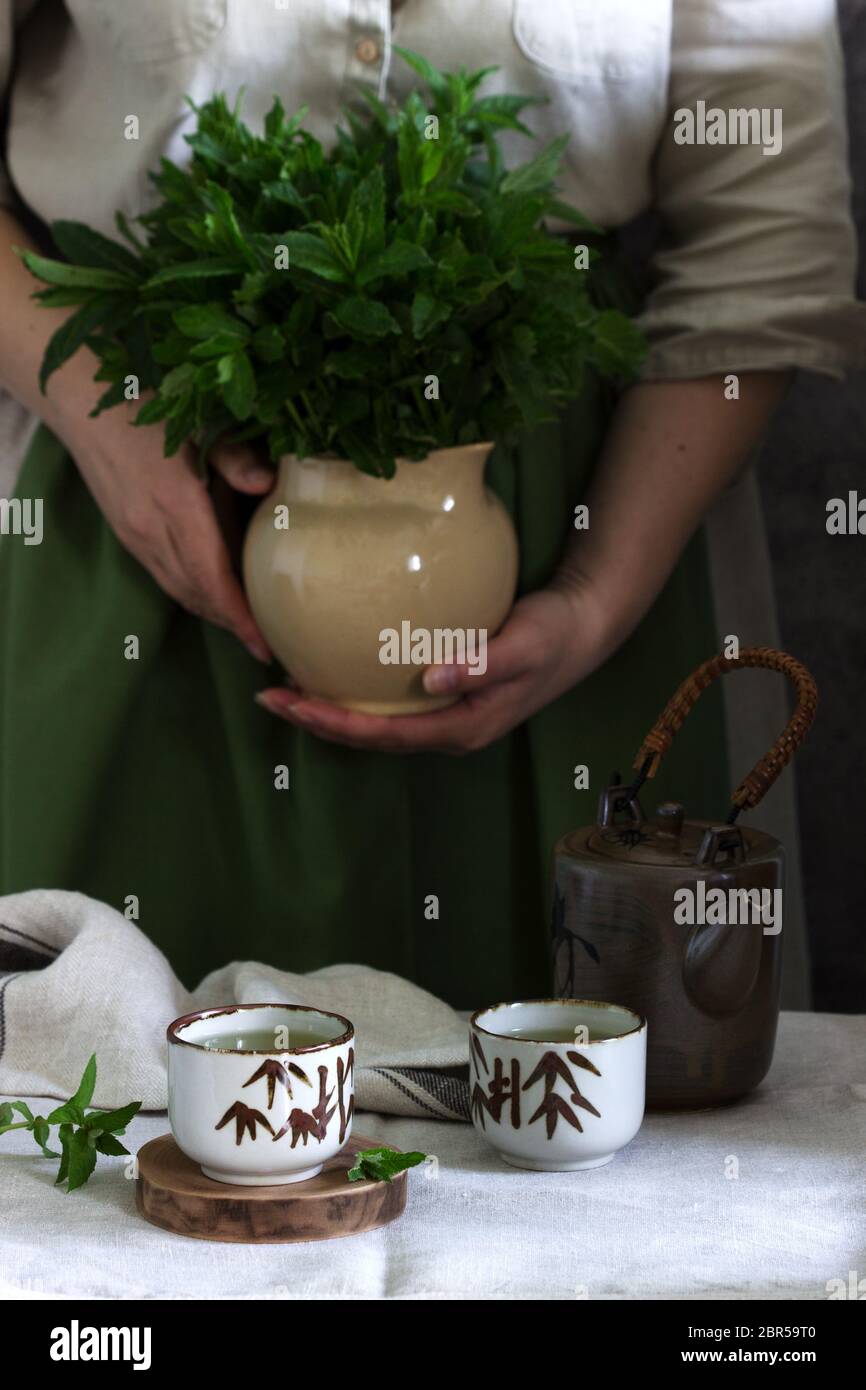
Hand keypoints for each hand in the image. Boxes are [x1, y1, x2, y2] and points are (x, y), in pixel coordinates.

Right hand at [58, 402, 273, 660]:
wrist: (85, 407)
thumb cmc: (149, 410)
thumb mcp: (199, 426)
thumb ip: (235, 458)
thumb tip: (271, 483)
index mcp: (176, 505)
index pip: (212, 577)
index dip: (238, 615)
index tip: (263, 642)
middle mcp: (152, 530)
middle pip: (198, 594)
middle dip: (232, 624)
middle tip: (267, 646)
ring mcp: (136, 536)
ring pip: (179, 590)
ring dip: (212, 613)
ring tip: (245, 630)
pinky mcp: (127, 535)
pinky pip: (164, 577)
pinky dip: (193, 594)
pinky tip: (213, 597)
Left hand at [254, 583, 615, 753]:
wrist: (582, 627)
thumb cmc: (554, 634)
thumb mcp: (525, 645)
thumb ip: (482, 663)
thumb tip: (431, 679)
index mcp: (463, 728)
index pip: (384, 735)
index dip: (335, 724)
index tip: (292, 703)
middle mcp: (450, 730)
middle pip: (371, 737)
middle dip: (319, 720)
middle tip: (269, 695)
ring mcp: (448, 715)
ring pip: (377, 724)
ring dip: (331, 710)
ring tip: (287, 688)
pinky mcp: (447, 695)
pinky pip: (390, 704)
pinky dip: (355, 692)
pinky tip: (332, 670)